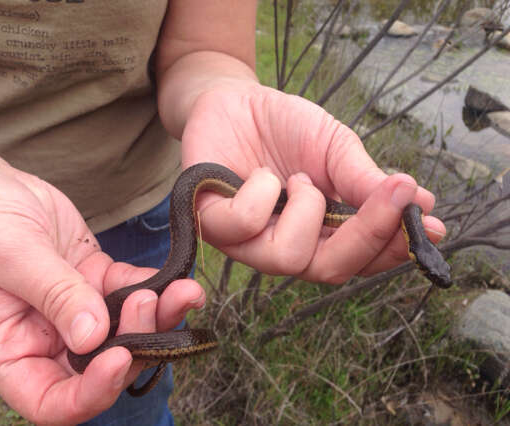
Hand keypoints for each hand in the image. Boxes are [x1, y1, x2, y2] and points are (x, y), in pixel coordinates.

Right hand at [0, 117, 204, 423]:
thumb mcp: (6, 255)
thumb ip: (52, 293)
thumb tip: (94, 337)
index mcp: (9, 348)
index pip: (51, 400)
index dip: (90, 393)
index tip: (119, 359)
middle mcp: (45, 338)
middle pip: (99, 367)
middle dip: (135, 345)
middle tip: (149, 304)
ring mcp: (75, 308)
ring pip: (124, 329)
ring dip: (157, 316)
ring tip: (183, 292)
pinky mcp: (95, 279)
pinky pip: (130, 289)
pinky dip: (155, 286)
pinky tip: (175, 278)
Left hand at [181, 83, 445, 283]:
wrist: (235, 100)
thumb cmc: (286, 128)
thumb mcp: (335, 147)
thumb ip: (364, 180)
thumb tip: (419, 203)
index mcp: (319, 234)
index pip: (359, 260)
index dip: (393, 249)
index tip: (429, 225)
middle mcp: (285, 246)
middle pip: (330, 271)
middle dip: (367, 235)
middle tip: (393, 196)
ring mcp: (247, 242)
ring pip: (288, 259)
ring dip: (307, 210)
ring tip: (300, 178)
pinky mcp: (212, 224)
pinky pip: (244, 226)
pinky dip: (261, 193)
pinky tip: (261, 175)